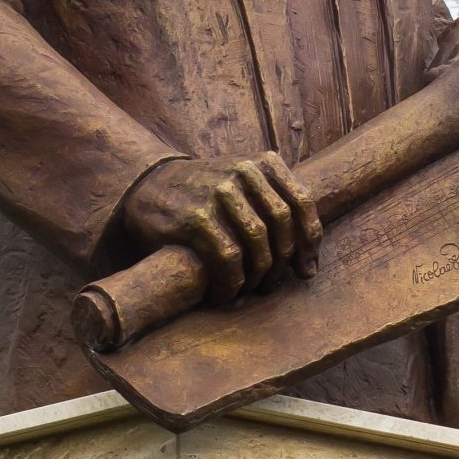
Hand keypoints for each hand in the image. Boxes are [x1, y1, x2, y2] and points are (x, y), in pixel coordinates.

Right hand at [122, 153, 322, 302]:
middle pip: (282, 226)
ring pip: (258, 244)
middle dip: (282, 262)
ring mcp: (219, 193)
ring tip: (250, 290)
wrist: (148, 187)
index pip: (302, 204)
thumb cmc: (204, 196)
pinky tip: (223, 294)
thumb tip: (309, 267)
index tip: (305, 270)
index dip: (309, 243)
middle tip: (272, 285)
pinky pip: (228, 259)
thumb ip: (276, 211)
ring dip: (258, 276)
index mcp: (262, 164)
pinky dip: (231, 284)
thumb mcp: (243, 186)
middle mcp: (243, 172)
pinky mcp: (196, 217)